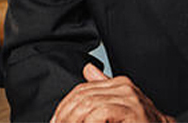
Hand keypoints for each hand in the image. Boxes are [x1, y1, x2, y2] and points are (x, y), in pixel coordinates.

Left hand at [50, 64, 173, 122]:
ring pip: (88, 105)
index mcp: (119, 84)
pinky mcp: (132, 110)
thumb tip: (88, 69)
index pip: (81, 89)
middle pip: (82, 97)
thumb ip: (102, 87)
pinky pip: (100, 112)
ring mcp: (130, 98)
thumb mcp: (118, 104)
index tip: (56, 122)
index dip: (64, 108)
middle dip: (65, 116)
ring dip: (73, 121)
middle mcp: (125, 87)